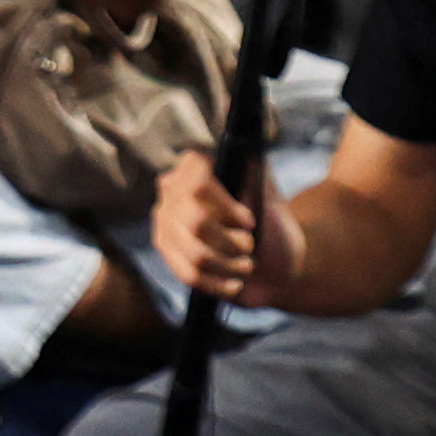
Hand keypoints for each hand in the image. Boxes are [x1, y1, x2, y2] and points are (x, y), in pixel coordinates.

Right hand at [152, 145, 298, 303]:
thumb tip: (244, 151)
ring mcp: (165, 220)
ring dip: (229, 266)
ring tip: (246, 265)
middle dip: (231, 242)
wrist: (271, 260)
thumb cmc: (271, 222)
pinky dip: (218, 284)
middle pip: (196, 221)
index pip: (198, 184)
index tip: (250, 222)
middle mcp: (172, 188)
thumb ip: (253, 172)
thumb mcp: (268, 194)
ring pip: (194, 253)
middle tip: (250, 246)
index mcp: (196, 165)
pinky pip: (188, 275)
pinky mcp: (166, 250)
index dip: (227, 208)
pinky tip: (234, 284)